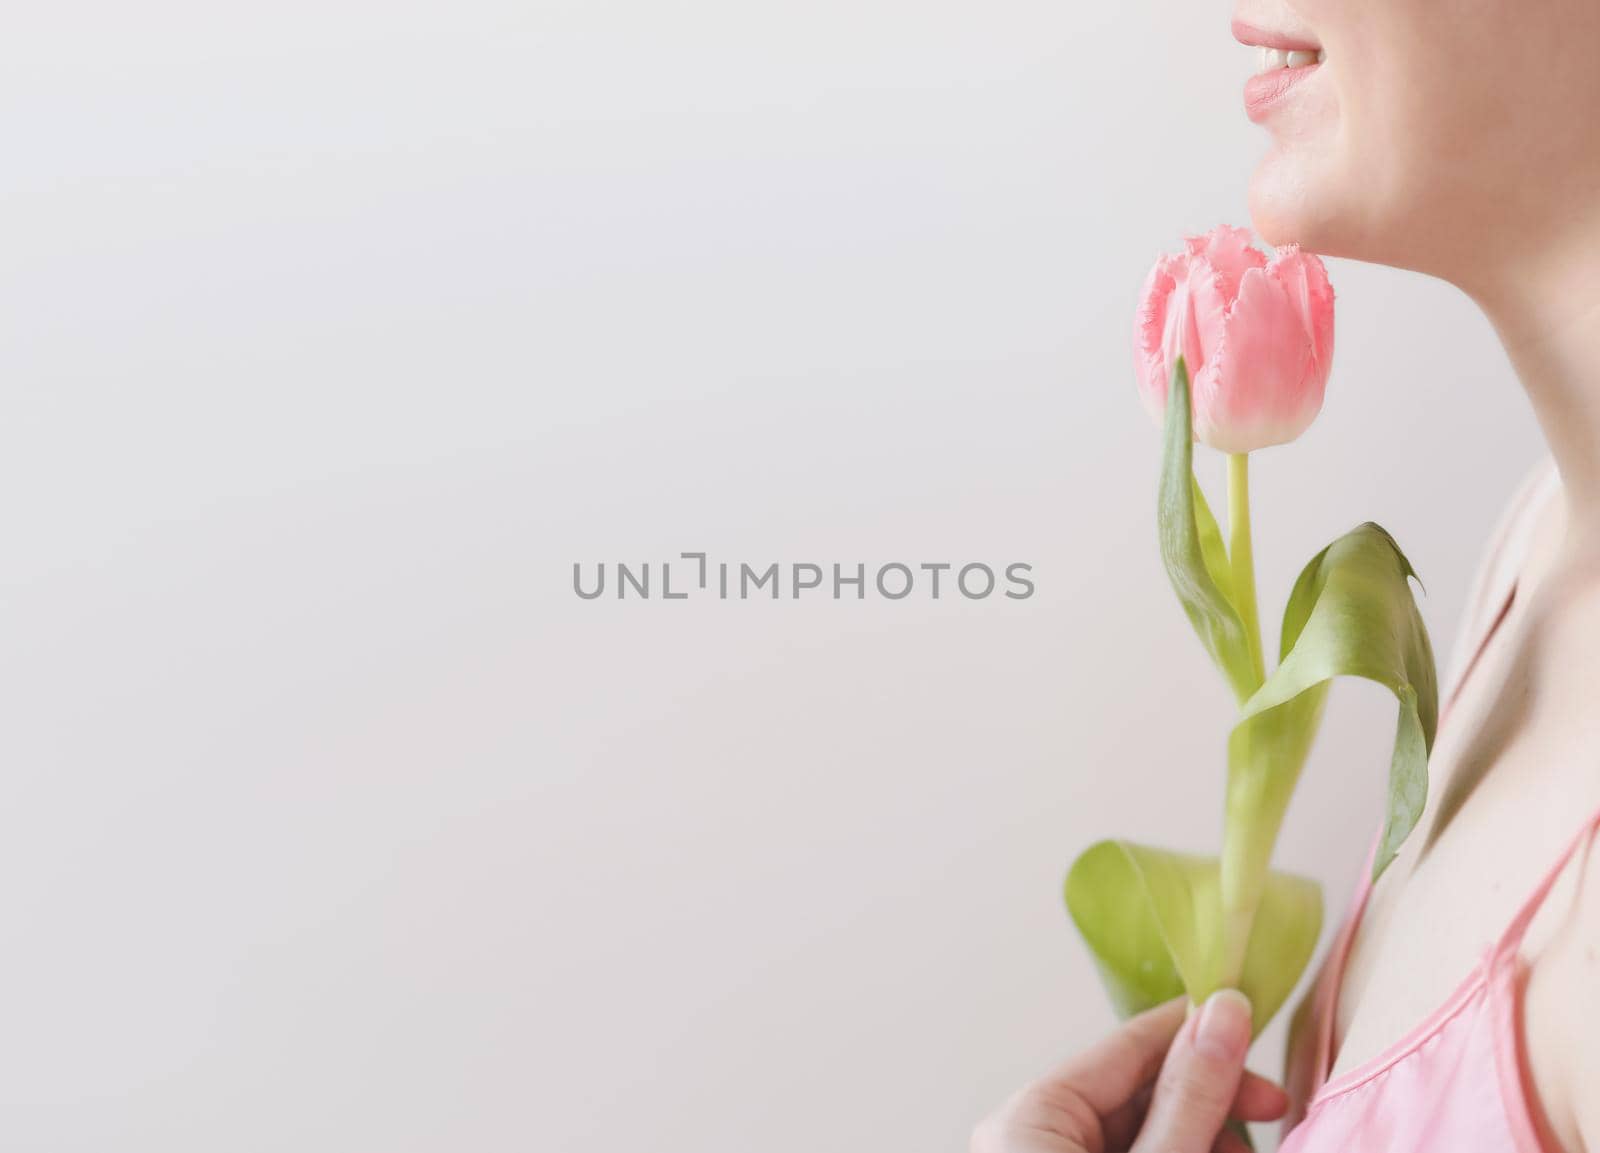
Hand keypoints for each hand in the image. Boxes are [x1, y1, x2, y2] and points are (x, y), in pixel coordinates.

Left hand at [971, 991, 1287, 1152]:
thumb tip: (1226, 1012)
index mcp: (1030, 1113)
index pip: (1127, 1046)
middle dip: (1211, 1099)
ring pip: (1145, 1131)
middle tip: (1273, 1107)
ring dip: (1205, 1134)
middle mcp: (1032, 1136)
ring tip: (1249, 1149)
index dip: (1196, 1031)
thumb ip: (1188, 1098)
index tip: (1254, 1020)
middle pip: (1140, 1092)